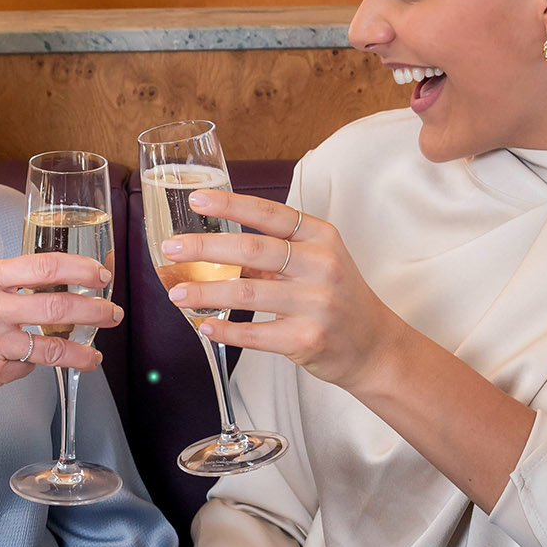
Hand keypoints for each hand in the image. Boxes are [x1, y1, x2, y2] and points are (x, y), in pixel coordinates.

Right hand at [0, 253, 120, 396]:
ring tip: (95, 355)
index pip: (44, 267)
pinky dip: (32, 364)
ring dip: (82, 353)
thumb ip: (7, 280)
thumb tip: (56, 280)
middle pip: (57, 308)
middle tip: (112, 314)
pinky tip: (25, 361)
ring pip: (51, 348)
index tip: (102, 276)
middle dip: (94, 311)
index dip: (80, 271)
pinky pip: (26, 367)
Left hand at [159, 189, 398, 389]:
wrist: (374, 345)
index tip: (195, 200)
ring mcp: (316, 303)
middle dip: (204, 248)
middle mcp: (321, 266)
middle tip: (171, 249)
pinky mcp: (307, 339)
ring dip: (205, 292)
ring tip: (177, 293)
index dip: (230, 204)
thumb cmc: (337, 297)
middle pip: (252, 249)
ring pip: (247, 292)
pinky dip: (225, 330)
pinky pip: (255, 333)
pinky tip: (205, 326)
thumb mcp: (317, 262)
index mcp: (321, 237)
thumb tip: (214, 247)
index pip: (270, 213)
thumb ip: (275, 252)